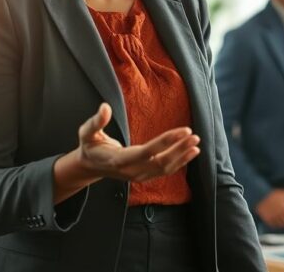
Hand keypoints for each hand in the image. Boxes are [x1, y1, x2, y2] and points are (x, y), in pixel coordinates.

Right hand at [77, 103, 199, 182]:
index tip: (182, 131)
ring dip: (182, 156)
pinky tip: (191, 153)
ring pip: (165, 169)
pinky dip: (180, 162)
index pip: (147, 152)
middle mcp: (131, 171)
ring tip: (196, 143)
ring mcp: (138, 176)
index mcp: (118, 160)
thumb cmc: (89, 147)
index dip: (166, 142)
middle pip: (160, 162)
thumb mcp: (87, 133)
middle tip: (194, 136)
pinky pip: (165, 171)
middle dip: (179, 149)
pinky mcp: (144, 176)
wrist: (90, 167)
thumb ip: (96, 121)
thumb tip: (105, 107)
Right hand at [256, 189, 283, 228]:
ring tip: (281, 219)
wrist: (259, 196)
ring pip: (280, 224)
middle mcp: (279, 214)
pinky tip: (275, 221)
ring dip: (282, 222)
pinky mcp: (267, 219)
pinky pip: (273, 225)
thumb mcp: (283, 193)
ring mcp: (273, 217)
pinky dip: (275, 224)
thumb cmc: (273, 195)